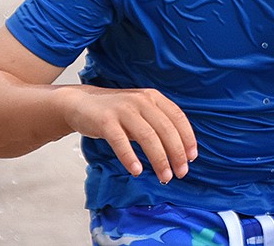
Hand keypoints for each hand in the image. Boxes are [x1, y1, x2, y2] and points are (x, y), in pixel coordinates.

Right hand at [56, 85, 197, 183]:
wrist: (81, 103)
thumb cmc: (116, 112)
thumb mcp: (141, 112)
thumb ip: (158, 124)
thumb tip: (179, 151)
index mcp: (153, 97)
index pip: (178, 118)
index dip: (187, 138)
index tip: (192, 157)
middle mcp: (141, 101)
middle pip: (166, 129)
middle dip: (177, 153)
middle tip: (181, 172)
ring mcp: (123, 110)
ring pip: (147, 136)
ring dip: (159, 159)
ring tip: (164, 176)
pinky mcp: (105, 121)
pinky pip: (120, 141)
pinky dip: (130, 157)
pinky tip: (136, 170)